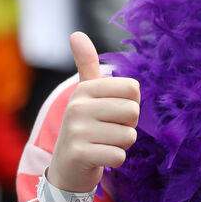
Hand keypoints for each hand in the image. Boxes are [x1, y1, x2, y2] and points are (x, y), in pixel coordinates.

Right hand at [49, 32, 140, 193]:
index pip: (133, 89)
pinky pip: (119, 155)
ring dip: (121, 144)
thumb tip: (76, 34)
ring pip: (129, 136)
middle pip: (133, 112)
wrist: (67, 167)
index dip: (131, 105)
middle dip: (128, 126)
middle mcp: (77, 106)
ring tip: (103, 144)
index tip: (113, 113)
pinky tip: (99, 158)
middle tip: (108, 131)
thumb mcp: (86, 95)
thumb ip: (87, 65)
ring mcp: (76, 130)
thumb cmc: (86, 127)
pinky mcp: (79, 154)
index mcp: (85, 89)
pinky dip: (115, 160)